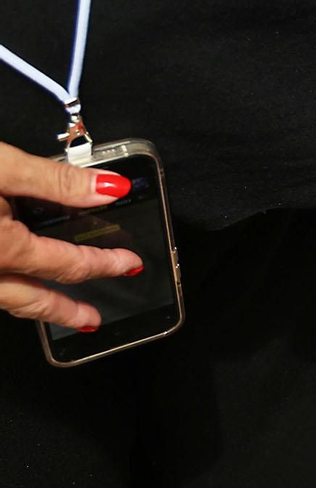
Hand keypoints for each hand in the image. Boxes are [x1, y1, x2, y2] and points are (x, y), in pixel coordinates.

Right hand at [0, 142, 142, 329]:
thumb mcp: (1, 165)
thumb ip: (56, 181)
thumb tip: (111, 188)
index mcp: (2, 248)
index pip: (67, 264)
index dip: (104, 264)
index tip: (131, 265)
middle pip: (30, 299)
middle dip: (65, 311)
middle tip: (92, 322)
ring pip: (4, 299)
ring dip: (33, 306)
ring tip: (56, 313)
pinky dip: (6, 290)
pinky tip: (12, 281)